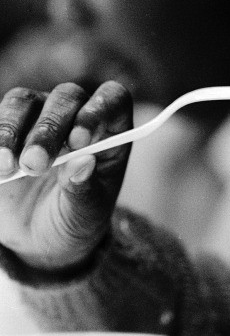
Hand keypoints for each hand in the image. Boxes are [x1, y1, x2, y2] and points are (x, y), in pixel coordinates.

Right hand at [0, 81, 132, 271]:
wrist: (38, 238)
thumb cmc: (73, 218)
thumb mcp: (84, 213)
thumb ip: (84, 189)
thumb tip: (83, 163)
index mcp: (108, 131)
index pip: (113, 99)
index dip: (97, 111)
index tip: (79, 141)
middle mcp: (75, 116)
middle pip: (66, 97)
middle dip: (49, 129)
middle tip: (35, 165)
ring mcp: (38, 117)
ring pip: (24, 101)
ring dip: (13, 130)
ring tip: (9, 168)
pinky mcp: (7, 128)